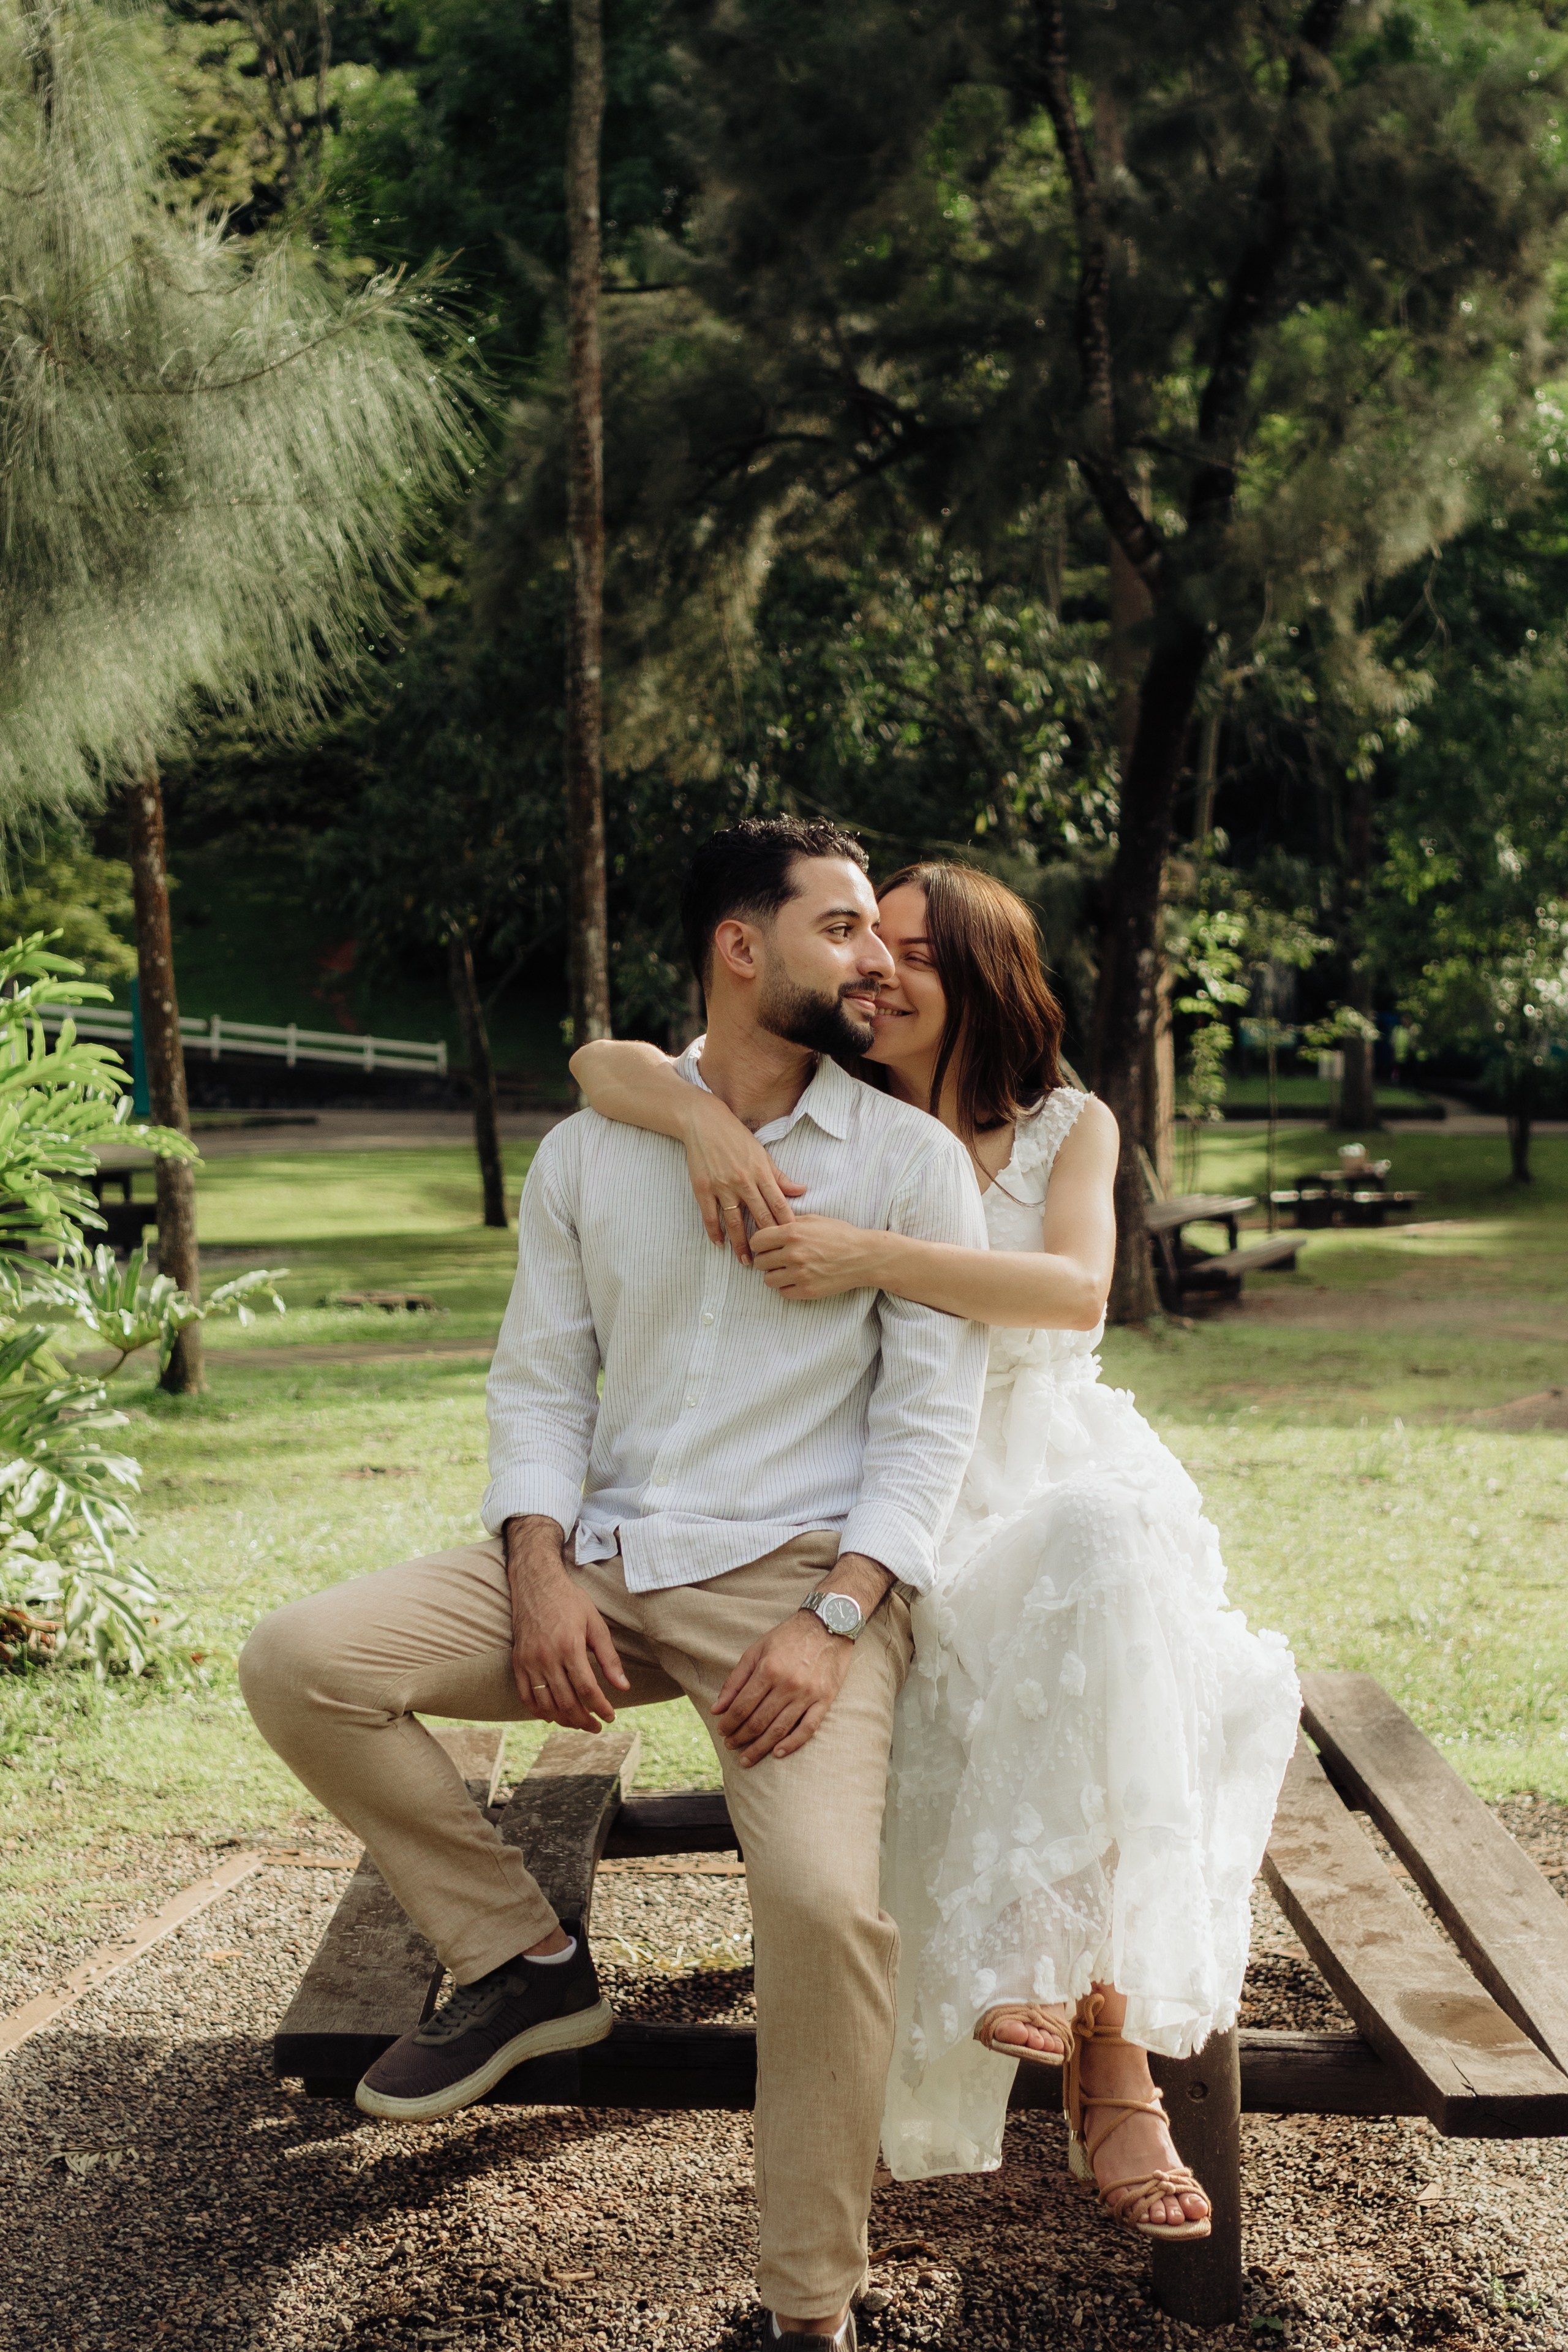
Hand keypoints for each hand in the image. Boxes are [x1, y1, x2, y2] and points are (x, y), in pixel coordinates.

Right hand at [504, 1515, 629, 1732]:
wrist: (536, 1584)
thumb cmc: (570, 1602)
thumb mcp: (596, 1624)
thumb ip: (609, 1658)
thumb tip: (623, 1687)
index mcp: (569, 1647)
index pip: (587, 1689)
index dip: (601, 1708)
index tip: (610, 1717)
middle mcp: (547, 1657)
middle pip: (566, 1702)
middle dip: (584, 1720)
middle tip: (596, 1727)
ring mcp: (529, 1661)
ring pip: (546, 1704)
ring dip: (564, 1720)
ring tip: (578, 1723)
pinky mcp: (517, 1663)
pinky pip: (526, 1696)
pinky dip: (539, 1712)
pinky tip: (553, 1716)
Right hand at [683, 1096, 805, 1262]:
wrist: (704, 1122)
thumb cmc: (736, 1137)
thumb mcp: (762, 1154)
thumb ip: (780, 1176)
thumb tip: (802, 1191)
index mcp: (761, 1173)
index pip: (778, 1204)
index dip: (787, 1224)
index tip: (793, 1241)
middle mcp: (743, 1181)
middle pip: (759, 1216)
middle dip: (767, 1239)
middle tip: (773, 1259)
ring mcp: (722, 1186)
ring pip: (734, 1221)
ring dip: (740, 1243)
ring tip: (746, 1261)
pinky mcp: (703, 1188)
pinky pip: (710, 1216)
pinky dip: (714, 1232)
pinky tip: (719, 1244)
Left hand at [712, 1608, 856, 1764]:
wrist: (829, 1623)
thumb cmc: (788, 1636)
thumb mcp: (756, 1650)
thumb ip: (735, 1680)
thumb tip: (717, 1708)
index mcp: (768, 1669)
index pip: (742, 1706)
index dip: (729, 1723)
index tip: (721, 1731)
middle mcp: (787, 1684)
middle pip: (759, 1721)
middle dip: (741, 1737)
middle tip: (731, 1745)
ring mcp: (808, 1693)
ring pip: (780, 1729)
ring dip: (760, 1747)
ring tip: (747, 1758)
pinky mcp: (825, 1699)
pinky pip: (808, 1728)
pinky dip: (793, 1744)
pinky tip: (778, 1753)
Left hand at [750, 1215, 879, 1298]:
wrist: (864, 1256)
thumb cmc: (840, 1235)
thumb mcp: (814, 1219)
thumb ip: (790, 1222)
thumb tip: (770, 1225)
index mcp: (793, 1232)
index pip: (757, 1241)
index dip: (760, 1243)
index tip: (766, 1245)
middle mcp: (794, 1254)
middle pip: (760, 1262)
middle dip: (766, 1259)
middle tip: (777, 1258)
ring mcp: (800, 1274)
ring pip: (768, 1280)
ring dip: (775, 1275)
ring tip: (786, 1270)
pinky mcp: (807, 1291)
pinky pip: (783, 1293)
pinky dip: (787, 1287)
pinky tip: (797, 1279)